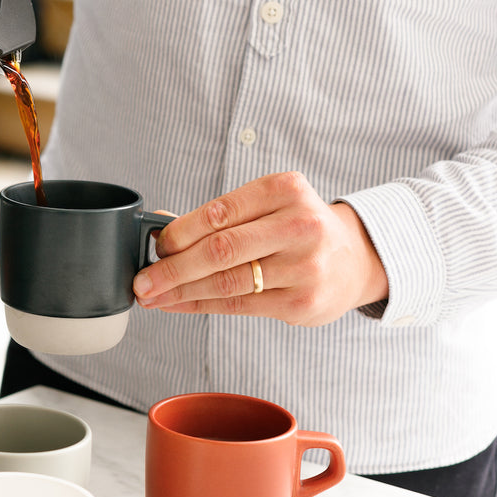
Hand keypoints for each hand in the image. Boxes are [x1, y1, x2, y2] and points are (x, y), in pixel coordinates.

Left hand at [133, 172, 388, 326]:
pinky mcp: (302, 302)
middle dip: (173, 268)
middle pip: (220, 250)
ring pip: (226, 282)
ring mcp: (304, 267)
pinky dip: (200, 306)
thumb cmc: (295, 228)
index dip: (180, 233)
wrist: (354, 259)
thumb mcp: (267, 205)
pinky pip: (239, 306)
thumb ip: (219, 215)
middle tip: (142, 280)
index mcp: (285, 189)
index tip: (156, 246)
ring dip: (181, 291)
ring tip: (152, 296)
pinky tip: (178, 304)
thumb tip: (159, 227)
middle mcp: (299, 225)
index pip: (220, 212)